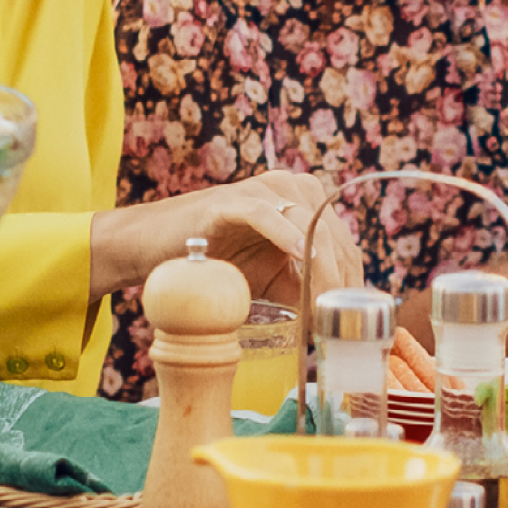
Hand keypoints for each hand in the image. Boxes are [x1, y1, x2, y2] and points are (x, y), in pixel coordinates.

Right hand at [89, 171, 365, 302]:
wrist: (155, 247)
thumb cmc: (217, 261)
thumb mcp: (271, 279)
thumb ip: (304, 289)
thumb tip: (336, 320)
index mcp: (308, 201)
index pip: (344, 244)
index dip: (351, 281)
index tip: (352, 319)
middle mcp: (291, 187)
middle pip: (332, 236)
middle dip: (338, 280)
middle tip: (336, 321)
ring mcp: (260, 190)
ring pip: (306, 225)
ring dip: (319, 266)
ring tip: (321, 304)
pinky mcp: (229, 201)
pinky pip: (265, 214)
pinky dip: (284, 234)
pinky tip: (300, 254)